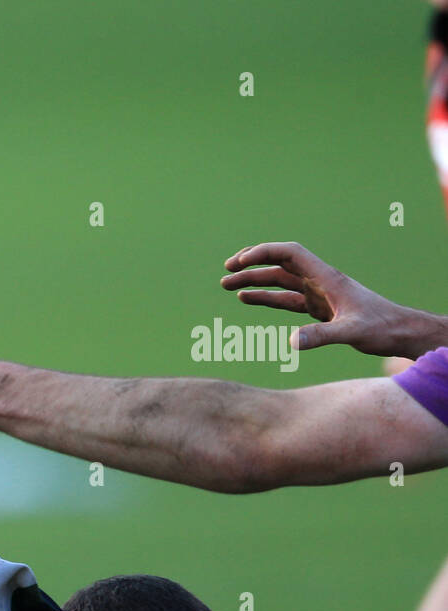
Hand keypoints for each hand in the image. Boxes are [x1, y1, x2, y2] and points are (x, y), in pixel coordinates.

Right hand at [221, 242, 420, 356]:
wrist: (400, 333)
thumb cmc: (382, 328)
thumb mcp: (352, 332)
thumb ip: (322, 336)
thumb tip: (291, 342)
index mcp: (327, 277)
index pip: (290, 253)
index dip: (263, 253)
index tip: (240, 262)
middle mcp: (319, 281)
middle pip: (280, 263)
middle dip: (252, 263)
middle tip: (227, 270)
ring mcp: (317, 294)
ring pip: (279, 281)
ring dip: (253, 281)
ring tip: (226, 285)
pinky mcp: (317, 308)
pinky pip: (284, 299)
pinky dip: (265, 297)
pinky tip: (247, 299)